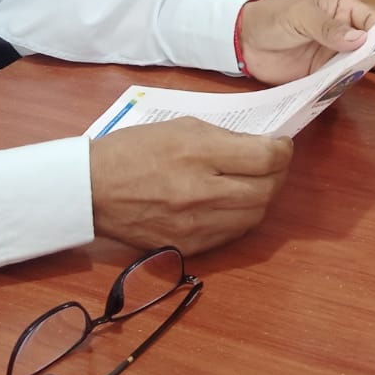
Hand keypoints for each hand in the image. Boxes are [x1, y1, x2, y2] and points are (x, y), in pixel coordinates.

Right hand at [89, 117, 291, 253]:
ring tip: (252, 183)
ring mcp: (196, 224)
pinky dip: (241, 217)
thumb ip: (224, 138)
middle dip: (277, 173)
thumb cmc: (134, 149)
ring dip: (262, 197)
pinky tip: (232, 203)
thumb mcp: (181, 127)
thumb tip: (260, 146)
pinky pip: (232, 234)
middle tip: (270, 163)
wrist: (91, 191)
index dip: (283, 150)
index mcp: (198, 153)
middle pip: (267, 190)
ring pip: (255, 216)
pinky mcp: (189, 247)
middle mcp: (201, 192)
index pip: (266, 158)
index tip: (280, 144)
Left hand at [238, 0, 374, 83]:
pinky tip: (340, 88)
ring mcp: (332, 53)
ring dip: (356, 70)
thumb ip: (328, 27)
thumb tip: (360, 39)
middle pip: (367, 43)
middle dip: (371, 53)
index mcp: (341, 8)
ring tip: (355, 77)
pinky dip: (340, 84)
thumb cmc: (273, 18)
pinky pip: (336, 79)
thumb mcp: (300, 16)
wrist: (242, 41)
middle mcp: (342, 31)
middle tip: (370, 64)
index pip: (370, 19)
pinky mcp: (320, 73)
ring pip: (354, 63)